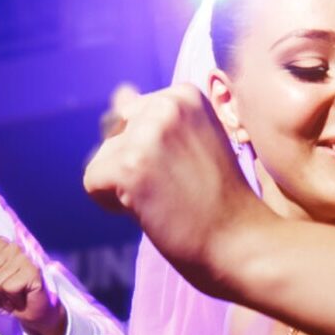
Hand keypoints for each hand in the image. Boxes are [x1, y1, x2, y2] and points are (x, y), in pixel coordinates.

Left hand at [0, 234, 66, 334]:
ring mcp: (23, 257)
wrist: (31, 312)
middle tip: (2, 294)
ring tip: (11, 297)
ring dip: (0, 297)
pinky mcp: (32, 271)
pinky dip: (12, 299)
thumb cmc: (6, 296)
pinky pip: (8, 288)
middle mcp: (11, 246)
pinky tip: (20, 298)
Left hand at [83, 85, 271, 296]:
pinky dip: (112, 205)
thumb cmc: (221, 200)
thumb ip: (159, 118)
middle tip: (176, 188)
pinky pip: (92, 183)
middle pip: (113, 135)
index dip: (150, 151)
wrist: (241, 241)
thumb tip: (119, 92)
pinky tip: (149, 211)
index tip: (184, 170)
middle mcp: (165, 105)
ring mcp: (147, 134)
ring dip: (124, 186)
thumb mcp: (197, 139)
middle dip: (133, 165)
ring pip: (102, 159)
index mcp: (185, 94)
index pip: (131, 114)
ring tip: (166, 200)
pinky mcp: (129, 166)